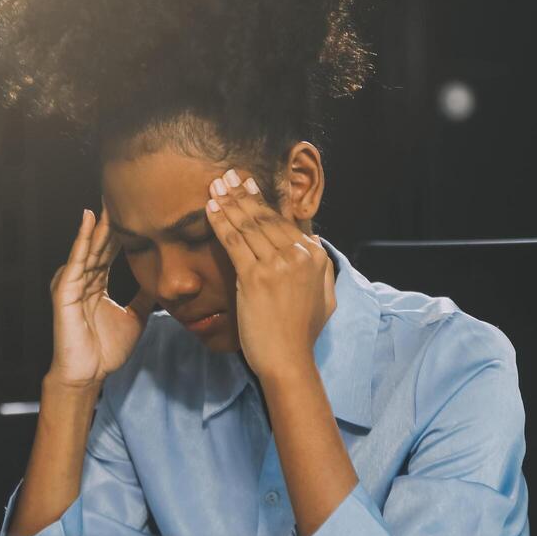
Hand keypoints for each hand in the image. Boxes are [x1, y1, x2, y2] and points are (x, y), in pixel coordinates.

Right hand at [48, 208, 153, 387]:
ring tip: (109, 198)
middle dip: (111, 219)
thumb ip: (145, 298)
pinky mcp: (65, 290)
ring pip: (89, 246)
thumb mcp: (135, 317)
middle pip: (100, 243)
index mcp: (96, 284)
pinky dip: (83, 240)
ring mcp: (72, 282)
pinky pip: (77, 260)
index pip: (110, 250)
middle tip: (123, 192)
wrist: (89, 374)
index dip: (122, 230)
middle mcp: (82, 278)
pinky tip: (89, 220)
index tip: (137, 209)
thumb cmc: (106, 349)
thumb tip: (162, 283)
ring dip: (99, 223)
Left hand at [204, 170, 334, 380]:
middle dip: (243, 194)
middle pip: (265, 219)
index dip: (262, 203)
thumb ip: (322, 268)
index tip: (248, 187)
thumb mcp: (326, 298)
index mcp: (315, 257)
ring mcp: (278, 264)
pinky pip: (234, 242)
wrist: (288, 359)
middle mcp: (299, 255)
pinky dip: (221, 222)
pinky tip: (210, 208)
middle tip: (227, 176)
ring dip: (229, 203)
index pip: (283, 223)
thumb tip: (313, 244)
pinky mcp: (256, 277)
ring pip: (248, 226)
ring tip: (216, 186)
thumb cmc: (302, 333)